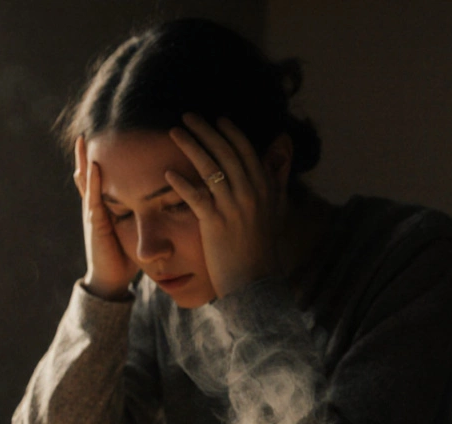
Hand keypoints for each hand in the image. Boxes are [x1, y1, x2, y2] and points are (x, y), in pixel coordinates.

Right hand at [74, 136, 138, 299]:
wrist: (110, 280)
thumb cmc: (123, 257)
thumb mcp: (131, 231)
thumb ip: (138, 216)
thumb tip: (159, 203)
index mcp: (103, 209)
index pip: (98, 180)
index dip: (97, 160)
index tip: (100, 138)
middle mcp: (94, 208)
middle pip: (87, 175)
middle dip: (85, 154)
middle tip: (84, 132)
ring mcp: (92, 214)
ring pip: (86, 182)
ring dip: (85, 161)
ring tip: (83, 140)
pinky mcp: (96, 224)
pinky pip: (93, 198)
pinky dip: (94, 181)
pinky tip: (94, 166)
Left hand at [165, 115, 280, 298]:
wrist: (255, 280)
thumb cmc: (261, 244)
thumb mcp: (276, 205)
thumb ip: (277, 173)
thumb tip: (284, 140)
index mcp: (266, 186)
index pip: (246, 150)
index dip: (230, 132)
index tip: (216, 119)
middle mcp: (252, 192)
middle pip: (225, 152)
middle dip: (206, 130)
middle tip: (188, 116)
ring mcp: (234, 207)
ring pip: (209, 168)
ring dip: (190, 146)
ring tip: (174, 132)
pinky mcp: (216, 223)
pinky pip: (196, 196)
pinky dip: (181, 182)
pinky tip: (167, 172)